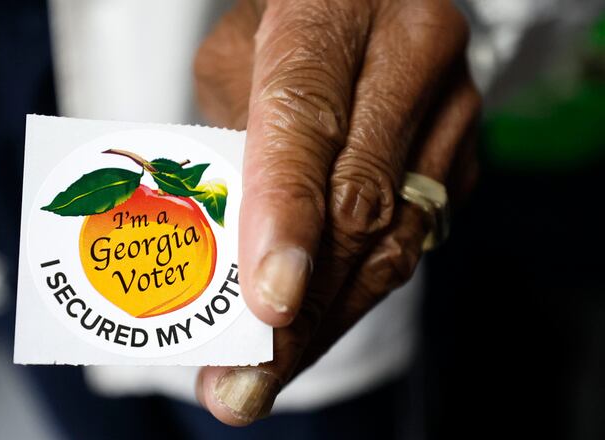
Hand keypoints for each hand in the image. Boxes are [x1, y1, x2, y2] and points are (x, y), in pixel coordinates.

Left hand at [193, 0, 479, 425]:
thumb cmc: (284, 22)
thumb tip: (228, 256)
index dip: (287, 214)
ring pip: (393, 240)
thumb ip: (231, 139)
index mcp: (336, 7)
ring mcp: (450, 111)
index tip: (268, 300)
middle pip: (358, 202)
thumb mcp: (235, 54)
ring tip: (268, 376)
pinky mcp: (461, 159)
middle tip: (245, 380)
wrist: (368, 3)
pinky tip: (310, 329)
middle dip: (300, 308)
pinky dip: (353, 293)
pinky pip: (409, 243)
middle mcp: (411, 53)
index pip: (306, 117)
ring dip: (327, 320)